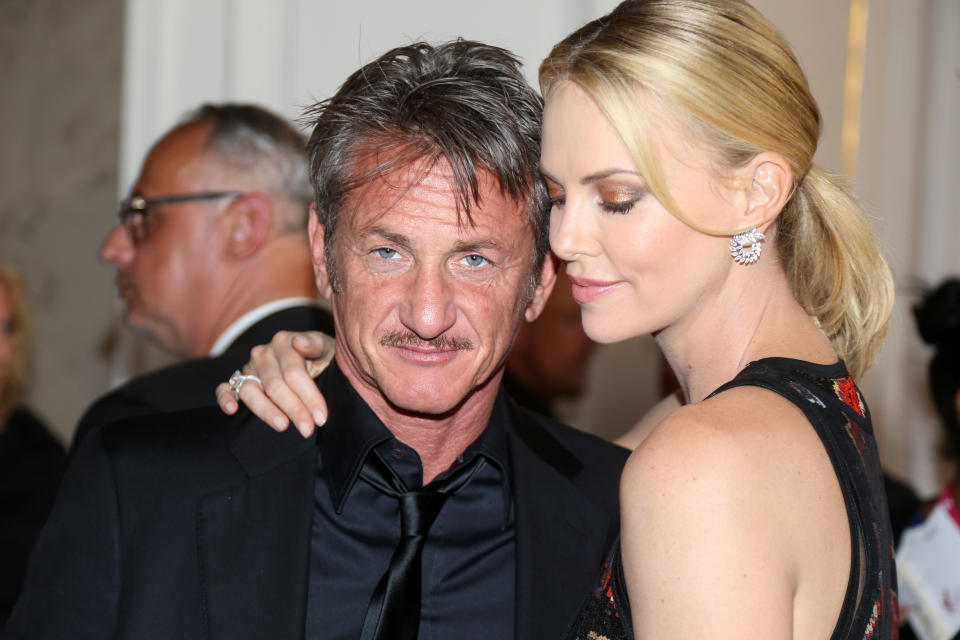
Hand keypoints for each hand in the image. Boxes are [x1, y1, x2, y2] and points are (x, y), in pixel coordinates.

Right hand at [216, 331, 335, 436]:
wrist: (316, 363)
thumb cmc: (323, 358)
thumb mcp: (328, 349)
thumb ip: (316, 344)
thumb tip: (300, 342)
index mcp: (284, 342)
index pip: (294, 373)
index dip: (309, 396)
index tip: (321, 417)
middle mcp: (263, 353)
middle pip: (275, 385)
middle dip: (294, 409)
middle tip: (308, 429)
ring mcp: (249, 368)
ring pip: (250, 390)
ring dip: (266, 410)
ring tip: (282, 426)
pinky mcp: (238, 382)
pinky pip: (225, 389)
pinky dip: (226, 398)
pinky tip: (232, 410)